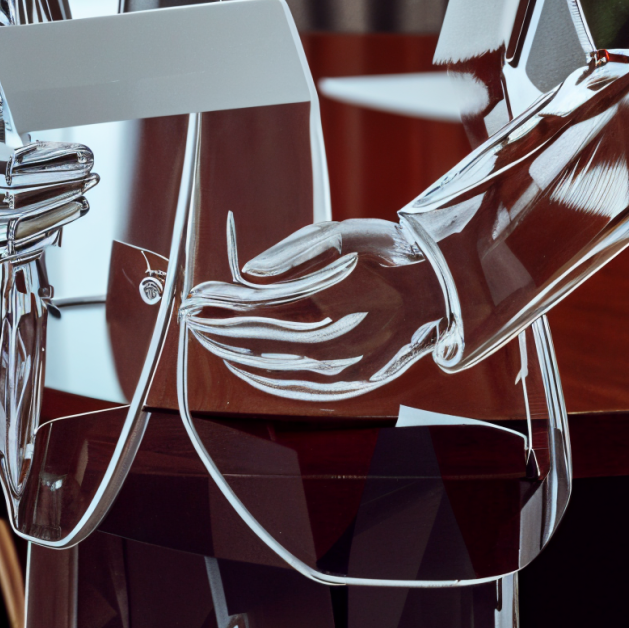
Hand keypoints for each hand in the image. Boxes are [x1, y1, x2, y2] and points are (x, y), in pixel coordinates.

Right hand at [0, 55, 93, 271]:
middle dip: (61, 188)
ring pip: (10, 228)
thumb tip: (43, 100)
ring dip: (54, 215)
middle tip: (89, 178)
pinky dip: (31, 240)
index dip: (54, 163)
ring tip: (81, 200)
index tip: (83, 156)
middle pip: (15, 199)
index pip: (12, 166)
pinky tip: (53, 226)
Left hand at [184, 215, 449, 399]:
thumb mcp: (344, 237)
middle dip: (220, 334)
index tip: (195, 298)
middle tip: (190, 319)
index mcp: (340, 315)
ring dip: (234, 356)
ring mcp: (347, 378)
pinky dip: (263, 378)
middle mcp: (343, 355)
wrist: (438, 296)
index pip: (263, 315)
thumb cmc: (389, 258)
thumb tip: (247, 273)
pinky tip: (243, 365)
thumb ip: (295, 252)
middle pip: (261, 349)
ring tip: (208, 338)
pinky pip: (294, 390)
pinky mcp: (350, 389)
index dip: (223, 308)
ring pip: (274, 374)